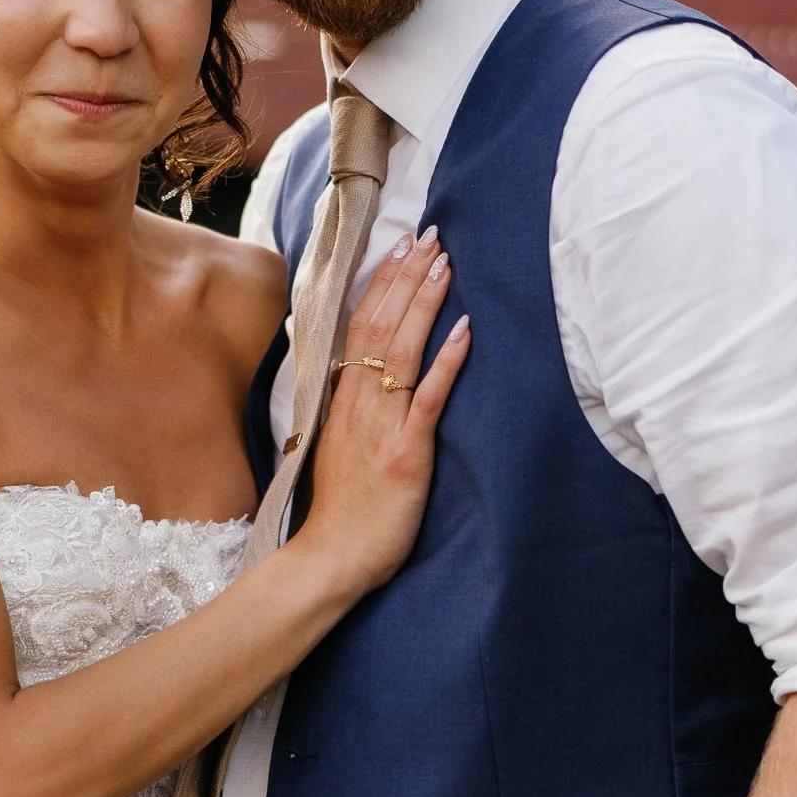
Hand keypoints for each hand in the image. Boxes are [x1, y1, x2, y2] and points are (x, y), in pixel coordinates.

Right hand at [298, 232, 469, 593]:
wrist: (331, 559)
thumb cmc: (341, 511)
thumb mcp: (335, 448)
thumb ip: (349, 410)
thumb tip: (362, 376)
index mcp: (341, 400)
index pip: (358, 325)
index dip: (380, 284)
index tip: (400, 249)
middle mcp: (358, 404)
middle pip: (379, 325)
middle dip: (406, 278)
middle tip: (430, 237)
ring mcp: (381, 426)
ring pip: (401, 350)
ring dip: (425, 303)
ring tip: (446, 264)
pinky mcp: (406, 453)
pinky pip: (427, 399)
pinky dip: (446, 362)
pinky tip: (465, 330)